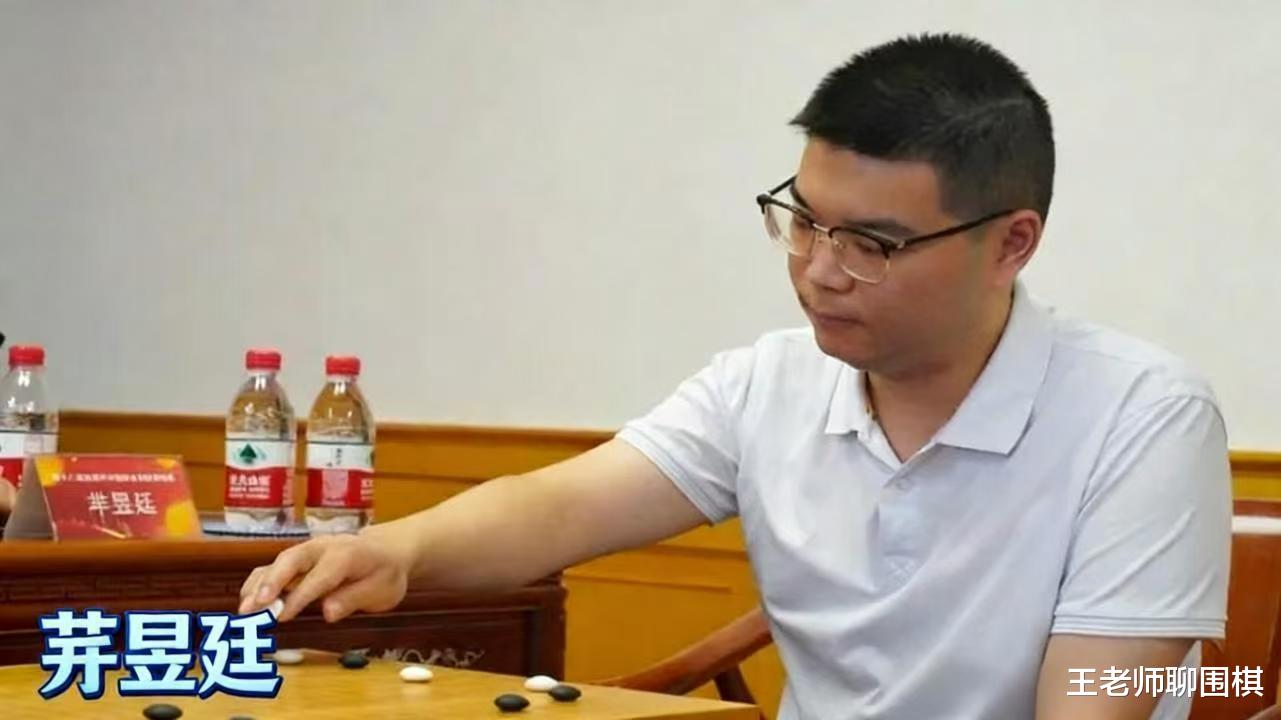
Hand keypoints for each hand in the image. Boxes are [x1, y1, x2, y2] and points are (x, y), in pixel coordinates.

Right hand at [238, 532, 410, 622]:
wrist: (387, 551)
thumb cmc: (384, 573)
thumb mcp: (381, 590)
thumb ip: (354, 599)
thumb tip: (328, 612)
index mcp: (346, 555)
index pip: (319, 576)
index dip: (299, 596)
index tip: (282, 617)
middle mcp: (321, 548)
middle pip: (290, 561)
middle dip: (269, 584)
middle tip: (252, 608)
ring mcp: (306, 552)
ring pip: (276, 563)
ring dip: (257, 586)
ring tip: (243, 610)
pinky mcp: (298, 560)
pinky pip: (273, 569)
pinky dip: (257, 585)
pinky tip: (247, 604)